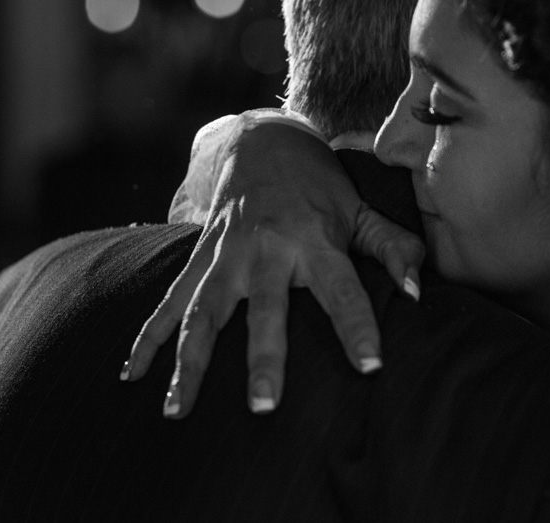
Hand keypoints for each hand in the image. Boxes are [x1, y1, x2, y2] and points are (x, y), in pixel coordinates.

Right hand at [121, 122, 423, 417]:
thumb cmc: (320, 184)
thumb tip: (416, 292)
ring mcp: (226, 253)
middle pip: (265, 308)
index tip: (370, 367)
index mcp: (314, 239)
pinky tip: (132, 373)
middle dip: (264, 356)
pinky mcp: (199, 254)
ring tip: (176, 410)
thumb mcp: (361, 209)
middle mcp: (267, 248)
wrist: (261, 139)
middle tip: (263, 405)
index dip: (358, 327)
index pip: (343, 290)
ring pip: (203, 311)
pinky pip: (170, 298)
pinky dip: (149, 335)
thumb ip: (393, 247)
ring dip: (189, 361)